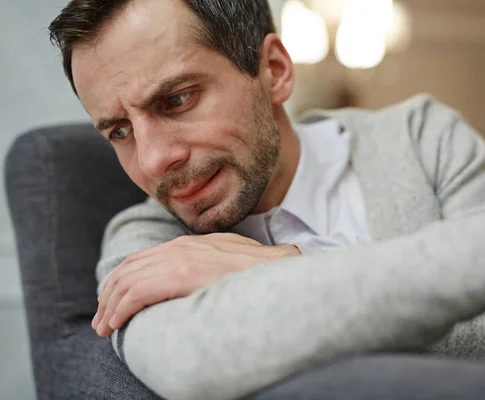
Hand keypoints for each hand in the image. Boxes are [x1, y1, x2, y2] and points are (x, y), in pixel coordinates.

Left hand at [92, 233, 299, 336]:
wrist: (282, 269)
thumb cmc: (260, 272)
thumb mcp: (226, 260)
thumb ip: (204, 264)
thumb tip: (191, 282)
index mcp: (188, 244)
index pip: (141, 259)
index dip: (121, 280)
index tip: (113, 302)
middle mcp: (180, 247)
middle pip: (128, 269)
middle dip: (108, 295)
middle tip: (102, 319)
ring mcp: (181, 259)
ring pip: (127, 281)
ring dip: (110, 306)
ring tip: (104, 327)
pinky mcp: (183, 275)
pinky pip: (137, 292)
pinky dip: (120, 309)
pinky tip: (116, 324)